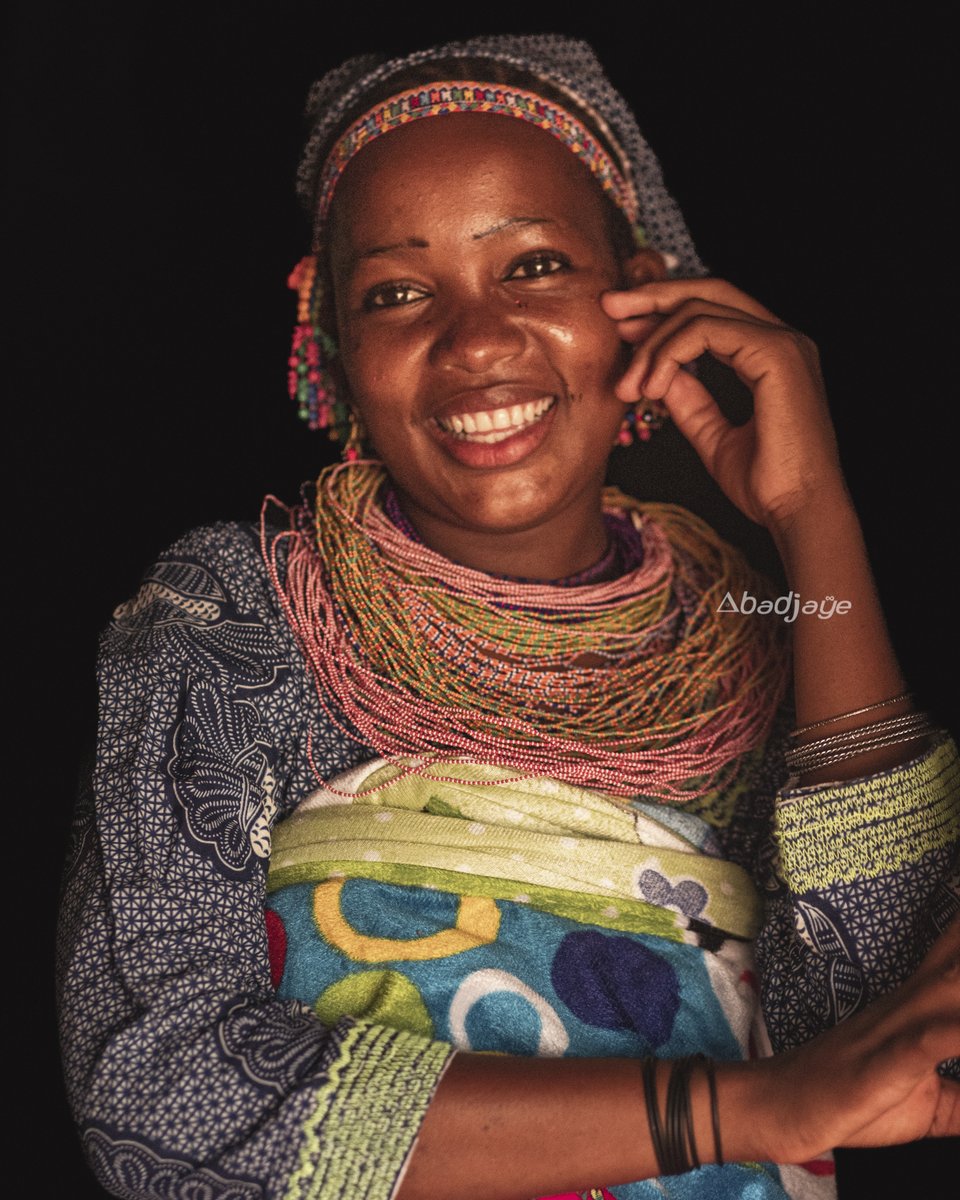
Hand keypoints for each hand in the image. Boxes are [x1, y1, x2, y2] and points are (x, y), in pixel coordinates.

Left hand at [601, 277, 846, 531]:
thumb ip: (689, 401)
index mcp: (772, 355)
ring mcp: (783, 342)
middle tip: (609, 306)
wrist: (798, 511)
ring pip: (700, 310)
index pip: (714, 310)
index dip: (665, 311)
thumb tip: (657, 375)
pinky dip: (668, 354)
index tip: (623, 329)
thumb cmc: (766, 485)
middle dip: (653, 296)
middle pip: (709, 291)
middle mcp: (783, 340)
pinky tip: (650, 386)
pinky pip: (705, 330)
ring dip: (652, 344)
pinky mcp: (776, 352)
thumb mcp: (712, 436)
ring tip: (628, 385)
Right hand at [754, 917, 959, 1161]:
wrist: (787, 1104)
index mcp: (920, 1001)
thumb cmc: (856, 1102)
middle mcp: (914, 1001)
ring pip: (954, 985)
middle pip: (957, 955)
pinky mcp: (891, 1057)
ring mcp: (901, 1023)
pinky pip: (934, 1037)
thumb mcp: (930, 1106)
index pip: (954, 950)